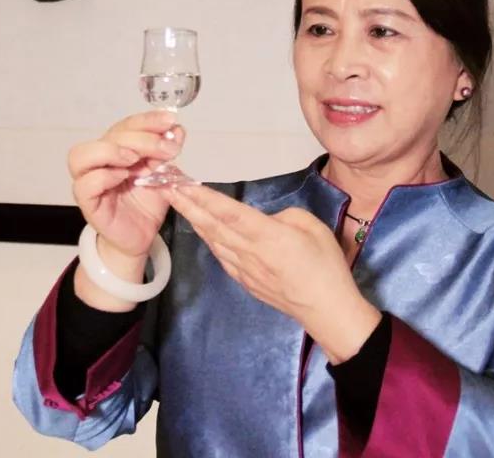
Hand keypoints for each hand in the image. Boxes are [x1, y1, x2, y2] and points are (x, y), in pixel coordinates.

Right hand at [67, 109, 185, 258]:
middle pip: (109, 137)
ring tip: (135, 159)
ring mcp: (89, 181)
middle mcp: (99, 162)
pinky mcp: (88, 203)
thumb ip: (166, 152)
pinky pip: (84, 184)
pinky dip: (104, 176)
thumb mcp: (162, 174)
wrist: (142, 236)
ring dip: (111, 151)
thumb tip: (176, 130)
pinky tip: (123, 177)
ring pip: (81, 155)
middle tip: (166, 150)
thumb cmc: (146, 204)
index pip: (125, 126)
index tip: (169, 120)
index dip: (147, 120)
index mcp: (116, 150)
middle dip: (141, 138)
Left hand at [165, 183, 380, 362]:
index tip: (184, 184)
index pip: (230, 212)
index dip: (205, 197)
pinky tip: (202, 230)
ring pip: (213, 241)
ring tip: (178, 203)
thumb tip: (268, 221)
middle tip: (166, 188)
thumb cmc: (326, 267)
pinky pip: (222, 256)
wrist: (327, 310)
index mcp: (268, 236)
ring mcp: (245, 270)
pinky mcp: (246, 281)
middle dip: (188, 205)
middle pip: (213, 226)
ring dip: (194, 221)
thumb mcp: (313, 227)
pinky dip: (208, 240)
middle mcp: (250, 252)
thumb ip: (286, 216)